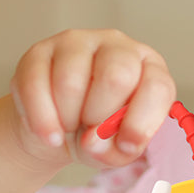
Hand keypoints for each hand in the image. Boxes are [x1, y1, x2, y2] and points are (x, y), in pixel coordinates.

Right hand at [9, 28, 174, 166]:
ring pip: (71, 82)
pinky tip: (49, 133)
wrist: (56, 129)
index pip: (157, 86)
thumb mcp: (116, 149)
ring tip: (70, 127)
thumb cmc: (98, 134)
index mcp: (150, 68)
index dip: (141, 121)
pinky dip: (42, 120)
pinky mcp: (39, 50)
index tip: (126, 145)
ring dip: (68, 119)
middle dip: (101, 117)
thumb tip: (93, 140)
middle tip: (92, 131)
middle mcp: (118, 46)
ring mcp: (78, 42)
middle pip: (116, 77)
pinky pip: (36, 85)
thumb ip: (116, 150)